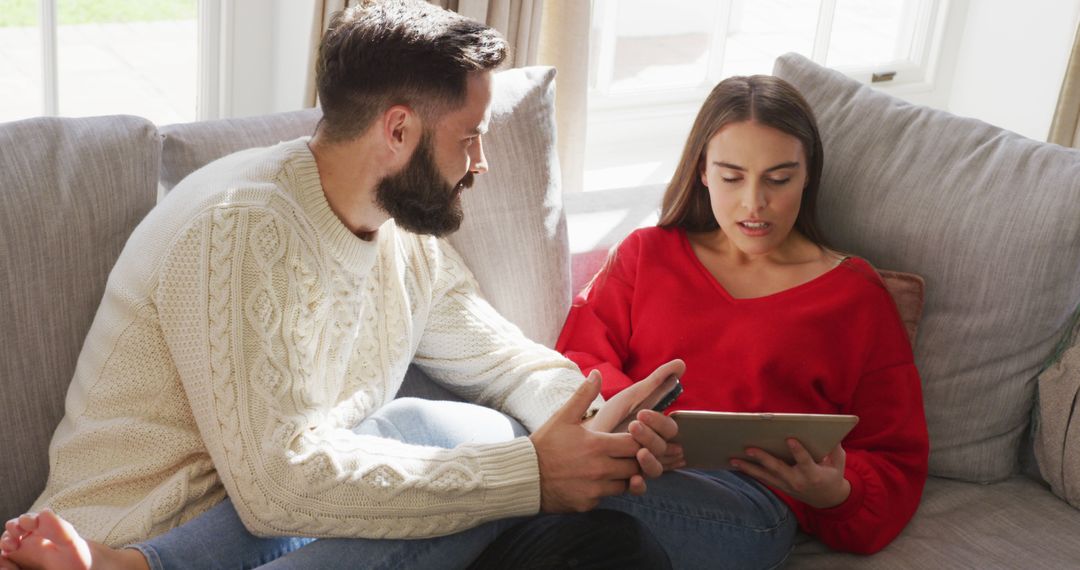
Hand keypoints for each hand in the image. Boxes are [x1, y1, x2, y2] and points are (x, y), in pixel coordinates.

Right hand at [529, 372, 644, 512]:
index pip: (636, 444)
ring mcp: (595, 489)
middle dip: (636, 459)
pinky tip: (595, 481)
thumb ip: (583, 396)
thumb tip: (597, 372)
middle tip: (627, 453)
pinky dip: (606, 490)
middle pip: (636, 466)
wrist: (523, 476)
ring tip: (613, 466)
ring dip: (624, 476)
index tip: (633, 437)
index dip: (639, 440)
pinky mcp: (588, 504)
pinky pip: (607, 497)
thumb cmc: (544, 445)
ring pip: (626, 484)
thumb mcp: (563, 417)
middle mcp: (600, 469)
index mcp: (597, 445)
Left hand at [585, 360, 684, 482]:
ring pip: (656, 468)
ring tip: (638, 451)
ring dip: (651, 460)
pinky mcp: (627, 480)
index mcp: (655, 429)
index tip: (642, 413)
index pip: (670, 429)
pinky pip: (640, 487)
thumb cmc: (610, 417)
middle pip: (665, 447)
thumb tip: (681, 363)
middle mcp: (651, 448)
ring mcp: (641, 465)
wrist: (579, 441)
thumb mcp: (631, 397)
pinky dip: (640, 484)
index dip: (660, 422)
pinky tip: (634, 479)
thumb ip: (657, 380)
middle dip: (652, 437)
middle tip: (634, 426)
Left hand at [731, 440, 850, 508]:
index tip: (789, 439)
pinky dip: (750, 472)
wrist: (828, 500)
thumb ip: (835, 449)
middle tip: (749, 449)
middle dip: (763, 458)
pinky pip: (763, 479)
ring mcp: (787, 486)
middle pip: (778, 469)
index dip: (797, 451)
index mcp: (814, 474)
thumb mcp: (839, 462)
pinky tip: (736, 466)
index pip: (804, 461)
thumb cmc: (833, 475)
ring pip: (765, 476)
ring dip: (748, 468)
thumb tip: (831, 434)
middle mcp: (797, 481)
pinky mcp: (781, 486)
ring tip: (732, 460)